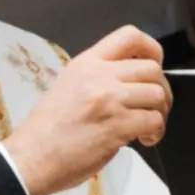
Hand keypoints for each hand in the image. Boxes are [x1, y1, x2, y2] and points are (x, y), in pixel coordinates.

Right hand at [3, 26, 171, 194]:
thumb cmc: (48, 128)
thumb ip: (99, 77)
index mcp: (87, 63)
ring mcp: (110, 100)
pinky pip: (154, 121)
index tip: (154, 67)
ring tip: (147, 127)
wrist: (32, 157)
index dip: (152, 50)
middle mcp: (100, 76)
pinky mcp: (118, 126)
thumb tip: (132, 82)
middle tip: (153, 107)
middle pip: (153, 69)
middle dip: (161, 90)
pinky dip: (155, 132)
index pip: (130, 36)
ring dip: (160, 114)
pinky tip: (144, 139)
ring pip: (158, 95)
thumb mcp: (69, 86)